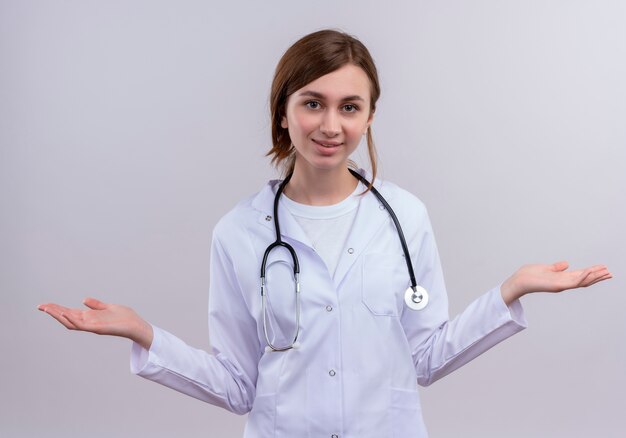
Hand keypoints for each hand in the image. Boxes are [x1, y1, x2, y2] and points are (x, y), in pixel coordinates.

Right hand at [38, 298, 153, 348]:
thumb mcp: (108, 307)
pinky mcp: (98, 329)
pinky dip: (73, 320)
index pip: (69, 312)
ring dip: (59, 316)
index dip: (57, 309)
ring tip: (48, 308)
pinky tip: (65, 312)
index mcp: (89, 317)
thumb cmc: (124, 317)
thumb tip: (84, 299)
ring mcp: (92, 326)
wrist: (136, 325)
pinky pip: (82, 325)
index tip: (45, 304)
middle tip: (40, 306)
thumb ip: (96, 304)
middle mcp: (88, 322)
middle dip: (53, 312)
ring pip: (71, 322)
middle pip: (66, 317)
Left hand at [501, 261, 612, 304]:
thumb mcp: (545, 268)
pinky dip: (582, 276)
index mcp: (561, 278)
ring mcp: (561, 285)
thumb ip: (557, 267)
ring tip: (606, 271)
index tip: (603, 268)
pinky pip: (573, 281)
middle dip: (597, 276)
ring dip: (594, 276)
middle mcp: (563, 283)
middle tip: (610, 273)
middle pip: (584, 280)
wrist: (518, 281)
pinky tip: (590, 270)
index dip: (592, 272)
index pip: (580, 275)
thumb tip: (566, 264)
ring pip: (582, 281)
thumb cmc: (529, 275)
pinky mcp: (557, 285)